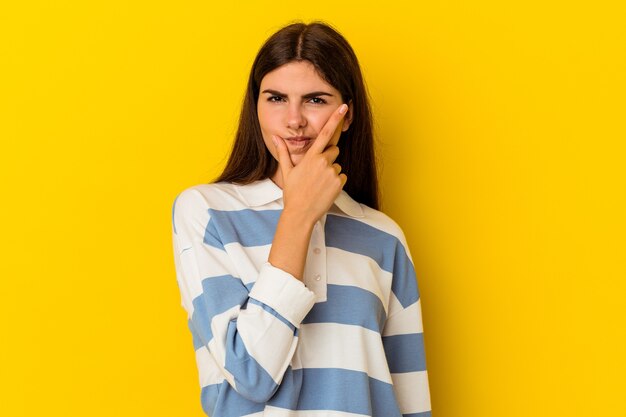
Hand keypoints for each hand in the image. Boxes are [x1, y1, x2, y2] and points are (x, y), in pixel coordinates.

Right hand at [272, 103, 348, 224]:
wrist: (301, 213)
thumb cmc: (293, 192)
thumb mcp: (287, 171)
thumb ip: (283, 152)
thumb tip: (276, 137)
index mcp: (311, 156)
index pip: (325, 133)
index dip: (335, 119)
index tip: (344, 107)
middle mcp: (323, 162)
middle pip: (334, 150)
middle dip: (328, 157)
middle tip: (316, 172)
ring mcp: (332, 173)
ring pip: (337, 165)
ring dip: (331, 171)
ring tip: (318, 184)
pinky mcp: (339, 183)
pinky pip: (342, 176)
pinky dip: (336, 182)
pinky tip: (325, 189)